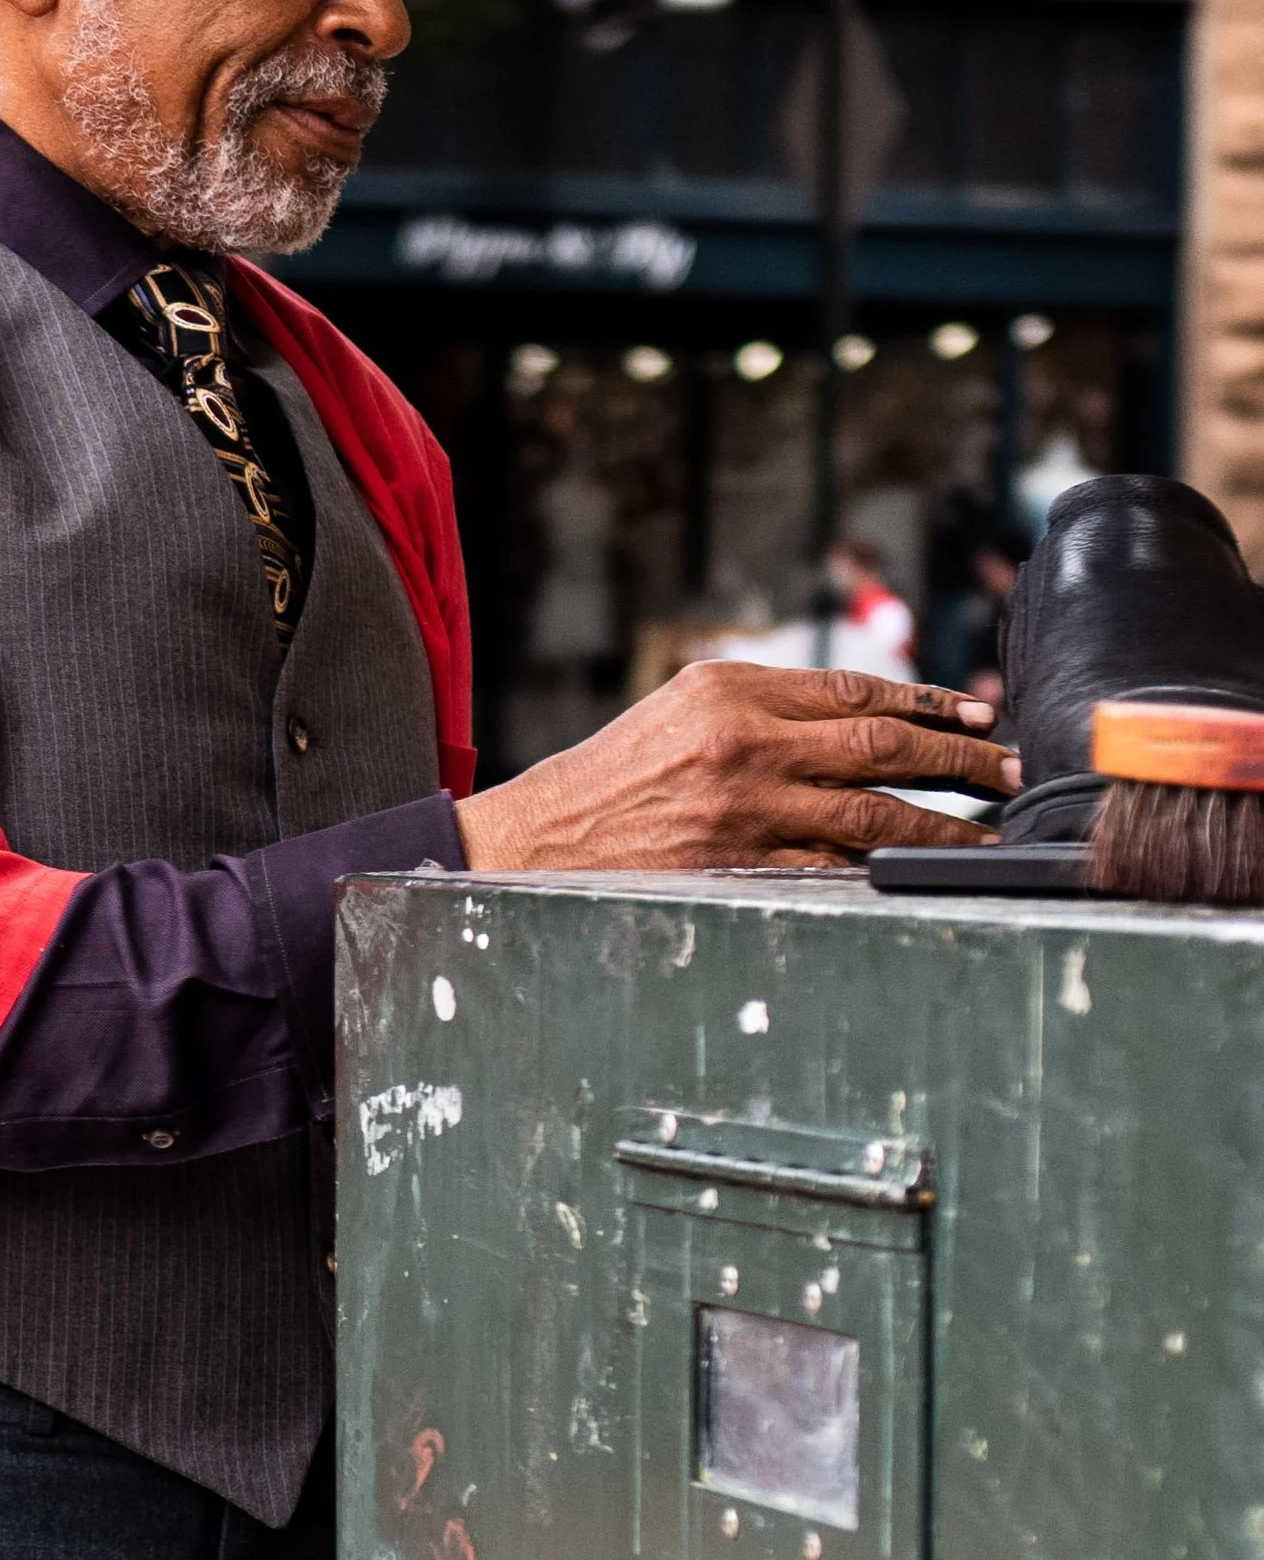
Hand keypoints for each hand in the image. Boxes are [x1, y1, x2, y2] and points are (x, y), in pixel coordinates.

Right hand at [455, 662, 1015, 873]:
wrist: (548, 837)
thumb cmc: (621, 770)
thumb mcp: (685, 707)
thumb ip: (766, 704)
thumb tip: (866, 715)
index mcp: (730, 688)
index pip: (852, 688)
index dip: (925, 701)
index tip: (974, 712)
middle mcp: (745, 740)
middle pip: (881, 745)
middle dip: (959, 756)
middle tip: (1011, 765)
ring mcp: (749, 806)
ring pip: (876, 812)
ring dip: (948, 821)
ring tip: (994, 826)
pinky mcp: (745, 864)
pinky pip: (839, 864)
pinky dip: (891, 866)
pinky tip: (928, 870)